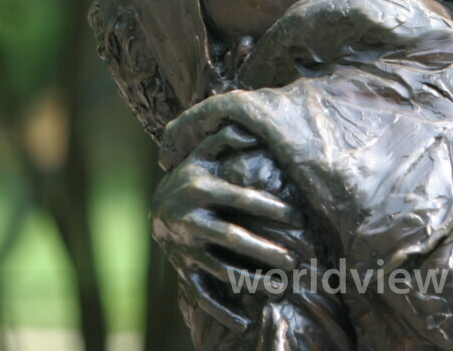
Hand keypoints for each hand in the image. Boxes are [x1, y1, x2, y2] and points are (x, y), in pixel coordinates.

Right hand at [151, 127, 300, 329]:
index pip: (240, 199)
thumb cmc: (193, 175)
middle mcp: (191, 220)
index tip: (297, 216)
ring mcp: (186, 248)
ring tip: (281, 287)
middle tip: (295, 260)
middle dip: (264, 250)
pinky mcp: (184, 269)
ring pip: (221, 268)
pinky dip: (220, 309)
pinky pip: (201, 293)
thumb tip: (253, 131)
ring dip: (250, 281)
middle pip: (231, 238)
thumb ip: (226, 137)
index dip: (269, 208)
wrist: (155, 206)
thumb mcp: (205, 152)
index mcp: (201, 189)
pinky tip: (244, 321)